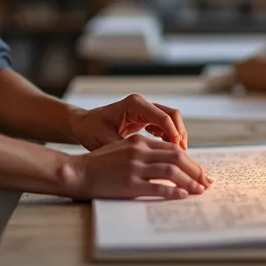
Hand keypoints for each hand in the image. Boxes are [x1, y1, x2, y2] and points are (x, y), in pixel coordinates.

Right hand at [62, 135, 211, 200]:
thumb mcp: (123, 148)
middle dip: (195, 171)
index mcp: (139, 142)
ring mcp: (134, 168)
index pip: (172, 148)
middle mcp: (139, 152)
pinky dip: (174, 191)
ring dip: (189, 181)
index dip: (190, 161)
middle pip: (177, 158)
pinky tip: (183, 195)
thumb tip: (168, 162)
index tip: (200, 171)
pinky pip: (158, 187)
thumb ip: (143, 152)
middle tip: (206, 181)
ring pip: (171, 172)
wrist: (77, 172)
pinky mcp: (129, 184)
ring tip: (199, 190)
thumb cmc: (99, 163)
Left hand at [68, 93, 188, 150]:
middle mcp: (142, 104)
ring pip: (171, 120)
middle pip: (172, 115)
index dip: (173, 135)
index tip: (179, 152)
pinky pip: (164, 126)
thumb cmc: (90, 130)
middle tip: (183, 155)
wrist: (81, 125)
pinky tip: (168, 152)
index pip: (163, 117)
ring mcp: (144, 110)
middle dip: (180, 135)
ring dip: (177, 137)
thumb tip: (148, 162)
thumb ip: (129, 149)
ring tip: (178, 156)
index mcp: (134, 104)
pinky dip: (169, 137)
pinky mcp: (144, 117)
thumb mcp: (108, 142)